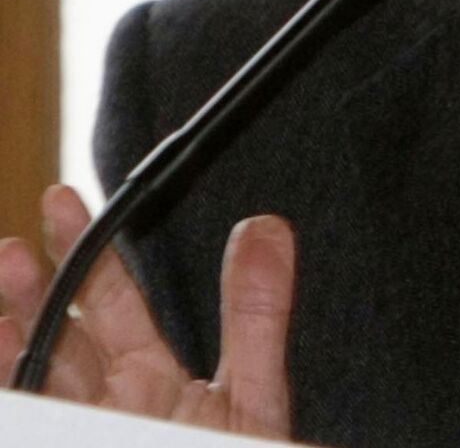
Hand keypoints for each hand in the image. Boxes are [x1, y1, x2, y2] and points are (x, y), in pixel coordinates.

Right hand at [0, 185, 295, 437]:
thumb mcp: (249, 398)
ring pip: (29, 378)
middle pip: (54, 337)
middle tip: (14, 250)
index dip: (86, 251)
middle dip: (30, 291)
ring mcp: (79, 427)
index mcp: (146, 377)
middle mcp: (101, 404)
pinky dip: (12, 389)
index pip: (109, 300)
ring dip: (8, 340)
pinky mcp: (61, 441)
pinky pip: (27, 417)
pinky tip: (5, 367)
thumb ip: (255, 315)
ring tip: (1, 291)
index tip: (61, 200)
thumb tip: (268, 227)